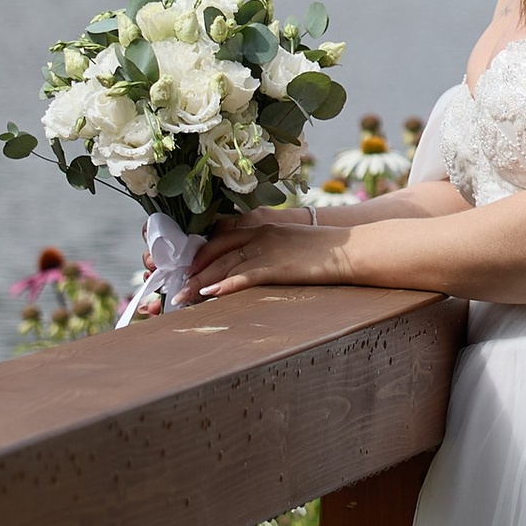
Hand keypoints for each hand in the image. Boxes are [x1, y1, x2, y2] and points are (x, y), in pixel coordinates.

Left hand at [193, 209, 339, 297]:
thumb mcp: (291, 240)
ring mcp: (268, 250)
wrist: (352, 250)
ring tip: (180, 299)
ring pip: (224, 266)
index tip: (185, 268)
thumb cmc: (326, 250)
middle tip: (174, 288)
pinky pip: (244, 277)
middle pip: (216, 252)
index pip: (220, 237)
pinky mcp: (278, 267)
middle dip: (192, 271)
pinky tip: (208, 295)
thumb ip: (269, 247)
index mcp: (261, 227)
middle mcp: (260, 235)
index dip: (199, 253)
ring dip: (199, 283)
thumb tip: (250, 264)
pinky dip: (224, 286)